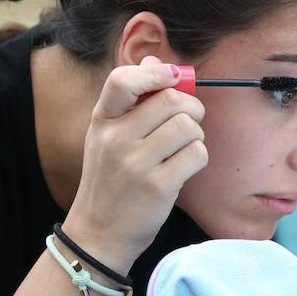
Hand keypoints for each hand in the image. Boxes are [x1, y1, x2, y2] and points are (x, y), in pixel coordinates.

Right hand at [64, 57, 207, 272]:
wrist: (98, 233)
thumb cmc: (110, 181)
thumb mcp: (108, 137)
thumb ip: (132, 102)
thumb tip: (156, 62)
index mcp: (102, 121)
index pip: (122, 80)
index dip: (154, 73)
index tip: (171, 77)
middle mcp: (115, 139)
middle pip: (171, 101)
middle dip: (191, 107)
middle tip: (189, 121)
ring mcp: (136, 163)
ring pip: (188, 126)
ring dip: (196, 135)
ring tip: (184, 148)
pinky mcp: (158, 186)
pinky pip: (196, 155)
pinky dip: (198, 158)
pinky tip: (184, 168)